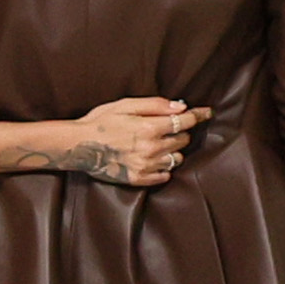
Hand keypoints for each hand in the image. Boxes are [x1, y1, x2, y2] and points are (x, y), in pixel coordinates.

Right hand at [66, 97, 202, 185]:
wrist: (78, 146)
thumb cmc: (100, 122)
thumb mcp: (125, 105)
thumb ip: (155, 105)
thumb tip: (180, 107)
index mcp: (149, 127)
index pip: (185, 121)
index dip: (198, 115)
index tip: (206, 112)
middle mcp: (151, 148)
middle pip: (183, 139)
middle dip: (179, 131)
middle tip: (166, 127)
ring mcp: (146, 166)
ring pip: (177, 158)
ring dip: (173, 150)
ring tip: (158, 144)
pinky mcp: (139, 179)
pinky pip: (165, 175)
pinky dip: (164, 167)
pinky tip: (153, 159)